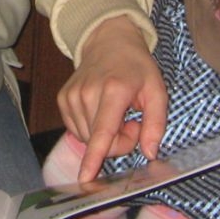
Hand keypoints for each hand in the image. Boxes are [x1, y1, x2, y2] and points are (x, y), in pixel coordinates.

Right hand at [57, 15, 167, 180]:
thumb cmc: (136, 67)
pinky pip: (77, 131)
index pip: (103, 131)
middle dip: (119, 141)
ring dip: (104, 136)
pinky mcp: (62, 100)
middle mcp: (87, 93)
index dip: (94, 157)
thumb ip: (156, 123)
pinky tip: (100, 111)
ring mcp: (71, 96)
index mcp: (114, 90)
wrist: (108, 41)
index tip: (84, 177)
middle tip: (131, 121)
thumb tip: (150, 153)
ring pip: (87, 139)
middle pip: (100, 142)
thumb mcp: (157, 90)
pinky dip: (91, 129)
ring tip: (115, 112)